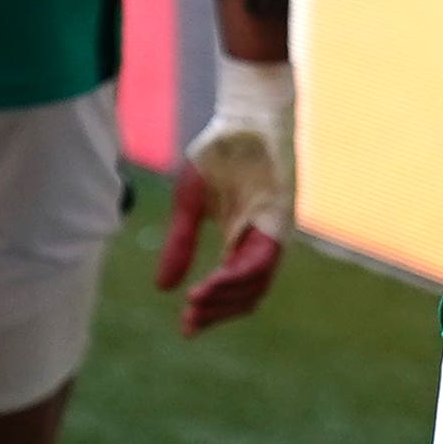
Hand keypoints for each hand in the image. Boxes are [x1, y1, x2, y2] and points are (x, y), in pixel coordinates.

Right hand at [156, 56, 295, 333]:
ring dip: (225, 298)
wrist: (243, 115)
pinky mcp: (279, 219)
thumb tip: (163, 289)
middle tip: (189, 322)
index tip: (185, 328)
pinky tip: (210, 284)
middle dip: (217, 312)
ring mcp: (274, 232)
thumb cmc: (219, 155)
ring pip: (256, 283)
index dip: (211, 311)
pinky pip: (262, 258)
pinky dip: (237, 275)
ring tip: (194, 304)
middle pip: (248, 296)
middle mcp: (263, 243)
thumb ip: (180, 244)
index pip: (234, 290)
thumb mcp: (190, 203)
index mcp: (244, 241)